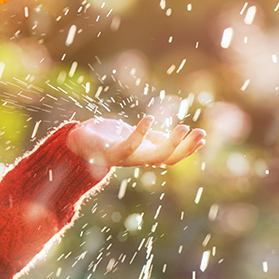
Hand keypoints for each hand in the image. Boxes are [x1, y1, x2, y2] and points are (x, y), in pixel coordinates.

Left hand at [66, 115, 204, 168]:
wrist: (76, 141)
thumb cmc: (105, 137)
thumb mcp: (130, 135)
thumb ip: (148, 139)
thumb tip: (165, 137)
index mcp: (143, 155)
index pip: (171, 157)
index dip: (187, 150)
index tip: (203, 137)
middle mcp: (136, 160)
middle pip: (167, 160)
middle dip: (186, 148)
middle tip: (200, 132)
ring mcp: (124, 158)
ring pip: (154, 157)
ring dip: (171, 144)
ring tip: (183, 127)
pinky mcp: (110, 151)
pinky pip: (129, 145)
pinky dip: (141, 134)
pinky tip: (149, 118)